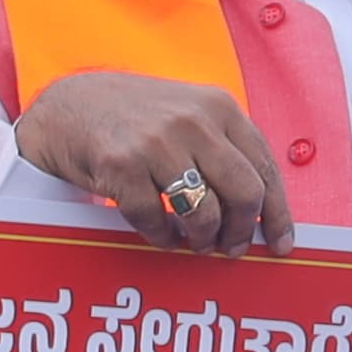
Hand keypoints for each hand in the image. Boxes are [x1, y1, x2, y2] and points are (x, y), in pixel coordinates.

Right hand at [14, 71, 295, 251]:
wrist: (70, 104)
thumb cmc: (139, 117)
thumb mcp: (191, 114)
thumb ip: (225, 149)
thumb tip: (261, 207)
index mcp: (221, 108)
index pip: (265, 168)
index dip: (278, 212)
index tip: (281, 243)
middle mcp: (194, 123)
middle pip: (244, 193)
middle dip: (242, 230)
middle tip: (231, 247)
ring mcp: (156, 144)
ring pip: (203, 211)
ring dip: (203, 238)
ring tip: (197, 242)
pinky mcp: (120, 166)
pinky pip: (154, 219)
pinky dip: (162, 237)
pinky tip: (163, 236)